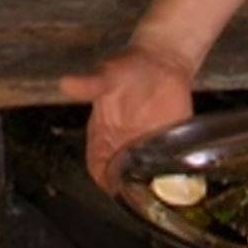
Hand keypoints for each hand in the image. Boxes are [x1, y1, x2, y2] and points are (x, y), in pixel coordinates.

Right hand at [60, 45, 195, 191]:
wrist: (163, 58)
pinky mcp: (173, 140)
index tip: (113, 184)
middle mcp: (126, 144)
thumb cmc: (129, 67)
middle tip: (141, 190)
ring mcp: (149, 144)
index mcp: (104, 134)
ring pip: (148, 175)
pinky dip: (177, 171)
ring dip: (154, 181)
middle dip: (131, 186)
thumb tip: (66, 83)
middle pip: (124, 176)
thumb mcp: (108, 75)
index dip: (104, 178)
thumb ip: (90, 84)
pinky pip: (173, 164)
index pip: (99, 166)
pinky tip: (182, 172)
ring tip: (162, 185)